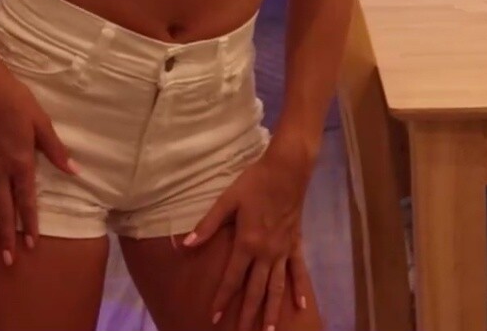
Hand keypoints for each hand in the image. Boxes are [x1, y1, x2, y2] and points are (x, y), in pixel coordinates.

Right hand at [0, 50, 77, 263]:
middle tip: (7, 260)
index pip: (26, 200)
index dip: (29, 223)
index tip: (31, 245)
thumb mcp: (41, 123)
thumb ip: (55, 150)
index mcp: (19, 163)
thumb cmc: (16, 101)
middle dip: (5, 235)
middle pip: (2, 208)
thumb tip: (74, 171)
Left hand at [183, 144, 314, 329]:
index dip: (222, 298)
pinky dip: (298, 289)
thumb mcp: (227, 201)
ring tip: (269, 330)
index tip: (214, 317)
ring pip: (277, 287)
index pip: (232, 278)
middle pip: (256, 289)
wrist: (287, 171)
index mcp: (247, 243)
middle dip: (248, 313)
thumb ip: (208, 226)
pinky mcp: (295, 245)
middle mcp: (266, 253)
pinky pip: (297, 271)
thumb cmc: (254, 183)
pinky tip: (300, 306)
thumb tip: (186, 245)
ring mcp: (283, 251)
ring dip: (272, 309)